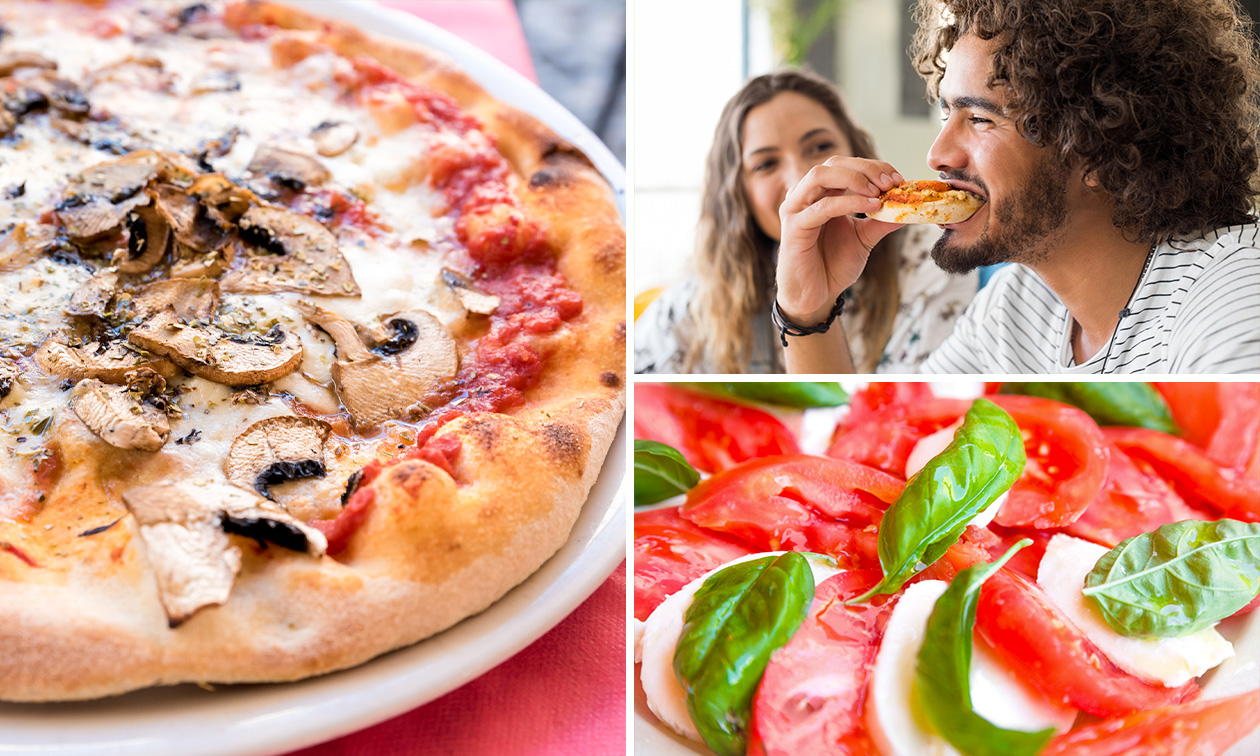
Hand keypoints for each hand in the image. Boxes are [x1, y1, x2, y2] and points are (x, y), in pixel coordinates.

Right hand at [774, 156, 903, 323]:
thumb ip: (881, 221)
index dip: (872, 166)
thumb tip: (908, 208)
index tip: (898, 178)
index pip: (845, 165)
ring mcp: (796, 209)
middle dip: (866, 168)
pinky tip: (871, 206)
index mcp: (820, 194)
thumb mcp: (863, 238)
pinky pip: (823, 207)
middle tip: (891, 182)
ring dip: (854, 178)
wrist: (816, 296)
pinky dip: (849, 203)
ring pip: (821, 175)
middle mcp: (805, 196)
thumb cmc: (832, 266)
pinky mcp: (794, 227)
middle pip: (833, 163)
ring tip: (879, 190)